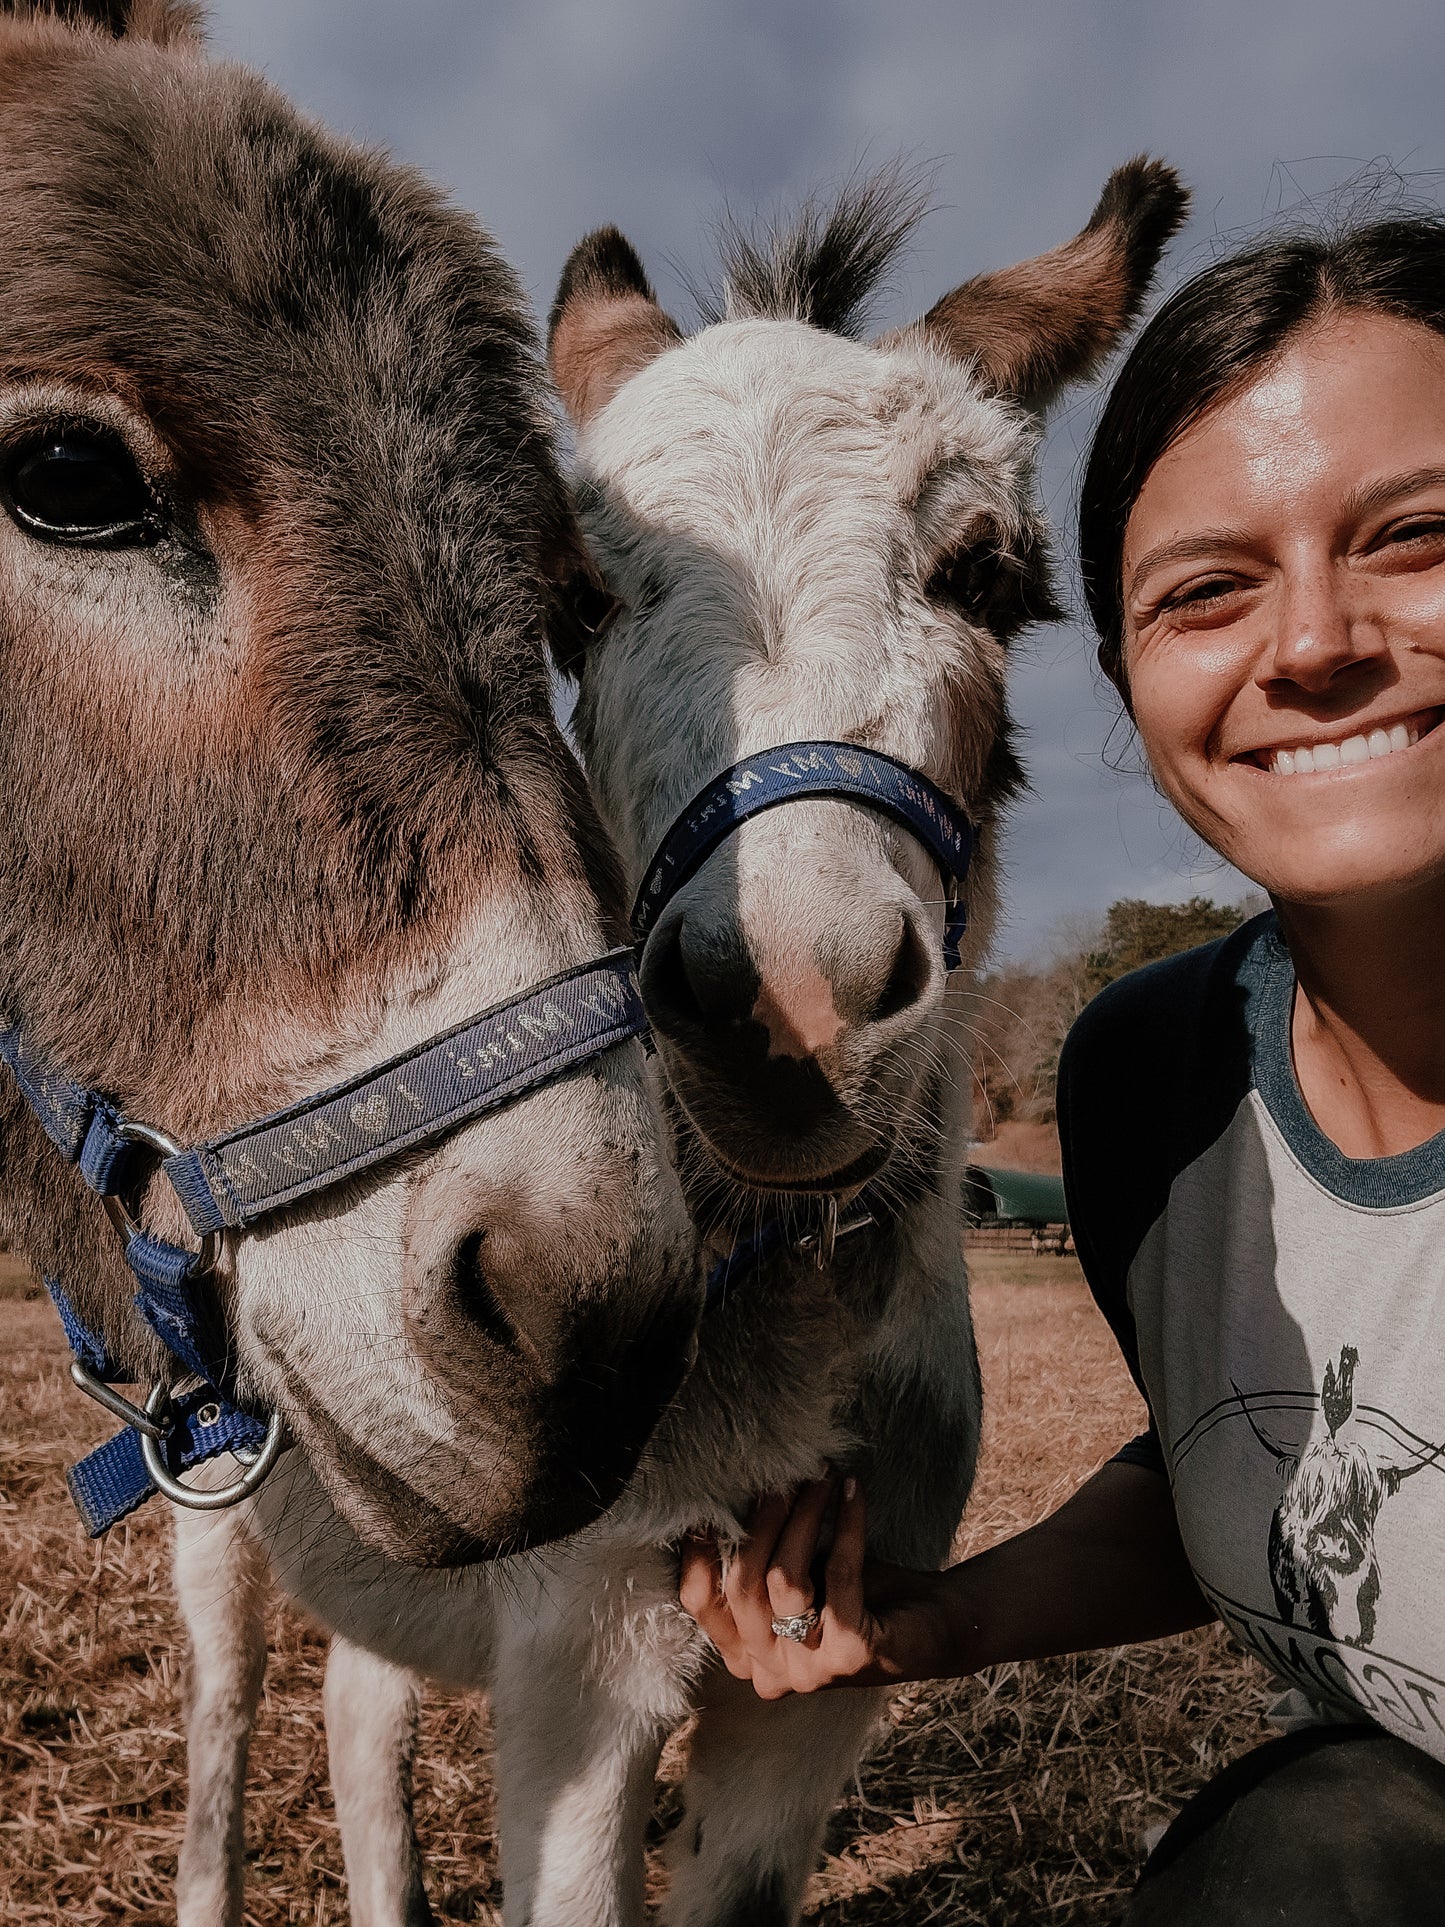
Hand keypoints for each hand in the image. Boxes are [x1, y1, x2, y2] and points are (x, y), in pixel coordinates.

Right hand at [678, 1476, 959, 1699]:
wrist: (933, 1626)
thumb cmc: (858, 1592)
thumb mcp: (796, 1574)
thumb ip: (759, 1554)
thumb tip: (724, 1491)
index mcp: (745, 1654)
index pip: (699, 1601)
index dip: (700, 1547)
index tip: (710, 1499)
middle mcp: (770, 1671)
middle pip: (741, 1585)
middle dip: (761, 1519)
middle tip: (781, 1475)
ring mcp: (809, 1670)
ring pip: (785, 1579)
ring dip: (804, 1516)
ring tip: (820, 1477)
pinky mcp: (851, 1654)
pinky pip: (839, 1574)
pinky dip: (846, 1524)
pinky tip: (852, 1490)